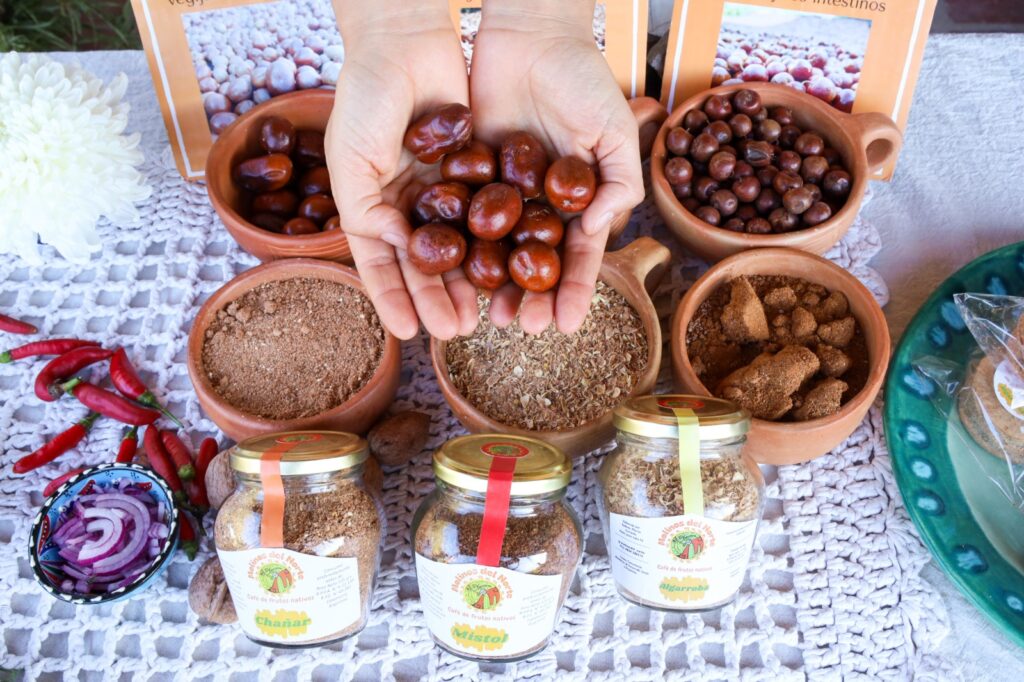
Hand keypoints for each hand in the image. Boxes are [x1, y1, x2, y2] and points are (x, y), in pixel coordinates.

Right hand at [326, 6, 478, 339]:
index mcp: (370, 204)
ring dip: (466, 281)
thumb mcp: (350, 157)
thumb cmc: (365, 96)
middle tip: (455, 331)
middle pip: (423, 262)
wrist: (405, 41)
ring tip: (481, 313)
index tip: (407, 331)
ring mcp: (441, 189)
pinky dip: (492, 242)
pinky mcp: (474, 170)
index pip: (380, 263)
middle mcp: (405, 202)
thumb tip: (394, 248)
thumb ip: (364, 209)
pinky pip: (485, 214)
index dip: (392, 298)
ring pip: (457, 245)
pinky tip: (504, 270)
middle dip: (436, 298)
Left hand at [470, 1, 643, 333]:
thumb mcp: (613, 129)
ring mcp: (504, 191)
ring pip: (498, 248)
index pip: (578, 254)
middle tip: (524, 327)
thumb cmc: (582, 78)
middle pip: (535, 261)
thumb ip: (617, 182)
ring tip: (487, 316)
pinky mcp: (468, 173)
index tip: (567, 326)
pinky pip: (463, 215)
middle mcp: (540, 203)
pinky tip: (454, 275)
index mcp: (578, 198)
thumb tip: (596, 233)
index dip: (574, 290)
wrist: (529, 34)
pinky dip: (460, 247)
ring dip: (494, 284)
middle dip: (532, 297)